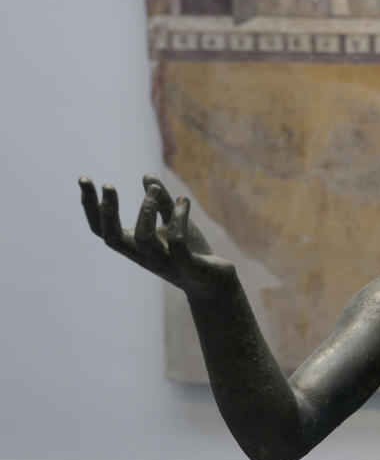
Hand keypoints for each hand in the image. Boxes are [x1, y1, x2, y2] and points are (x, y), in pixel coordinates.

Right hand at [79, 173, 236, 299]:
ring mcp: (164, 262)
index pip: (103, 229)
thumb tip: (148, 175)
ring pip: (143, 238)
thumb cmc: (191, 253)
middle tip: (108, 185)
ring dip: (146, 210)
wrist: (215, 284)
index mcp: (136, 246)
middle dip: (107, 211)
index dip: (90, 207)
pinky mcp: (185, 265)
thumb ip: (161, 202)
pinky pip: (177, 242)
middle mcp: (144, 256)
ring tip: (155, 189)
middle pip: (112, 238)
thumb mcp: (174, 223)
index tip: (83, 180)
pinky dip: (178, 219)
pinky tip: (184, 201)